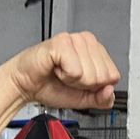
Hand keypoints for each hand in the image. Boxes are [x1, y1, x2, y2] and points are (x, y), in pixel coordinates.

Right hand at [0, 32, 118, 109]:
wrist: (26, 86)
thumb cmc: (51, 86)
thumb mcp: (83, 98)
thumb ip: (102, 99)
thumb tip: (110, 91)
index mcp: (96, 51)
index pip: (113, 76)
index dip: (95, 87)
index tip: (79, 82)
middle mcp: (88, 41)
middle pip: (103, 76)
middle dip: (84, 84)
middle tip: (68, 77)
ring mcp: (75, 39)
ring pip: (90, 74)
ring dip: (72, 80)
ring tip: (61, 72)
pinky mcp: (62, 42)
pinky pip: (76, 71)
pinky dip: (64, 76)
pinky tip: (56, 69)